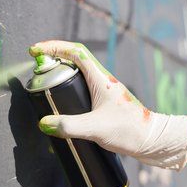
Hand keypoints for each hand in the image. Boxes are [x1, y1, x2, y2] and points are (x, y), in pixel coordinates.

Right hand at [29, 40, 186, 169]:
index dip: (54, 47)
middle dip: (54, 58)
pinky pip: (83, 85)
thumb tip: (44, 123)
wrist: (150, 140)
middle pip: (75, 59)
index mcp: (100, 79)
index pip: (76, 52)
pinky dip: (69, 84)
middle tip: (37, 67)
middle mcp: (102, 80)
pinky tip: (63, 98)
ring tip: (45, 81)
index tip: (36, 50)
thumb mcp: (95, 128)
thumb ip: (68, 126)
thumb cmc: (128, 130)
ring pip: (79, 72)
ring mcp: (104, 89)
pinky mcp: (104, 100)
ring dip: (61, 71)